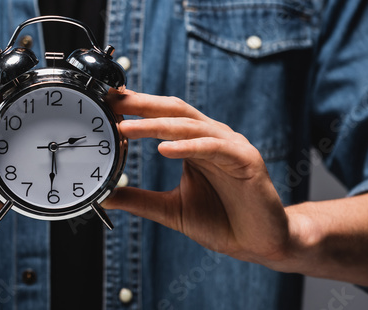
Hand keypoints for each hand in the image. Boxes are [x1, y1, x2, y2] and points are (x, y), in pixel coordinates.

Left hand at [103, 89, 293, 266]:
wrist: (262, 243)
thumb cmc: (223, 222)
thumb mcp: (171, 210)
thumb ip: (140, 200)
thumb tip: (105, 195)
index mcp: (196, 145)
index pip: (164, 117)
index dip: (138, 107)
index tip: (108, 103)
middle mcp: (214, 139)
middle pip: (175, 111)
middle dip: (143, 105)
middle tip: (113, 101)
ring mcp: (231, 147)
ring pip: (192, 126)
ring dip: (158, 125)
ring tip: (129, 127)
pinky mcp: (247, 161)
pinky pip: (214, 148)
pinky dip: (189, 146)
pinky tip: (165, 148)